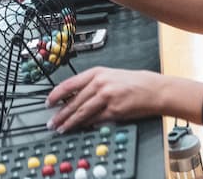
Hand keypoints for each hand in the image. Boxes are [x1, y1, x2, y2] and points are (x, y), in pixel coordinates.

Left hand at [46, 67, 164, 132]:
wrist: (153, 89)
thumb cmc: (134, 82)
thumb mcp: (110, 76)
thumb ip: (92, 85)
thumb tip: (75, 98)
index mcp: (97, 72)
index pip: (70, 83)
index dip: (57, 94)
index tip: (49, 102)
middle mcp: (100, 83)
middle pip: (74, 100)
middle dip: (60, 113)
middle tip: (52, 121)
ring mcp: (107, 97)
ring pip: (82, 111)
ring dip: (70, 122)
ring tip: (61, 128)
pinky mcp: (114, 110)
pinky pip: (96, 119)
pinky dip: (87, 125)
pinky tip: (80, 128)